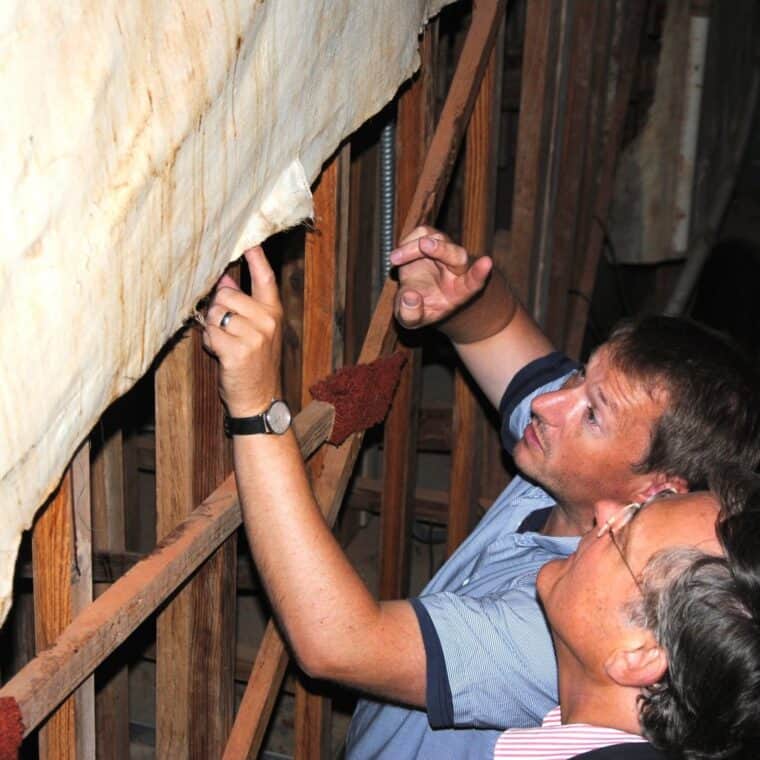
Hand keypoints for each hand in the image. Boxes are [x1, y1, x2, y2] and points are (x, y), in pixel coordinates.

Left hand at [203, 246, 282, 417]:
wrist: (258, 400)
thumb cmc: (254, 365)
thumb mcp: (256, 332)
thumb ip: (244, 305)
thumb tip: (225, 281)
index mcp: (274, 313)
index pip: (265, 277)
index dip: (256, 257)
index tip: (249, 239)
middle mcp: (268, 321)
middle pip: (227, 294)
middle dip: (218, 310)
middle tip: (225, 330)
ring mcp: (254, 337)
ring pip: (216, 312)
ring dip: (211, 327)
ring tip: (222, 342)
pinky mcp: (237, 352)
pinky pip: (210, 333)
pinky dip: (208, 342)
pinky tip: (218, 352)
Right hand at [390, 226, 492, 329]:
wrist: (416, 297)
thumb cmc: (419, 310)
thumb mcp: (411, 319)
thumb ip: (410, 314)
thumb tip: (410, 297)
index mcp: (460, 292)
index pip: (475, 282)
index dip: (480, 273)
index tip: (487, 263)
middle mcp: (457, 269)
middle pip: (458, 256)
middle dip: (443, 249)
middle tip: (423, 245)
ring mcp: (446, 251)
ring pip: (438, 239)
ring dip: (414, 246)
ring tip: (394, 260)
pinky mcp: (433, 239)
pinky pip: (423, 232)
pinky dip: (408, 240)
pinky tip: (398, 256)